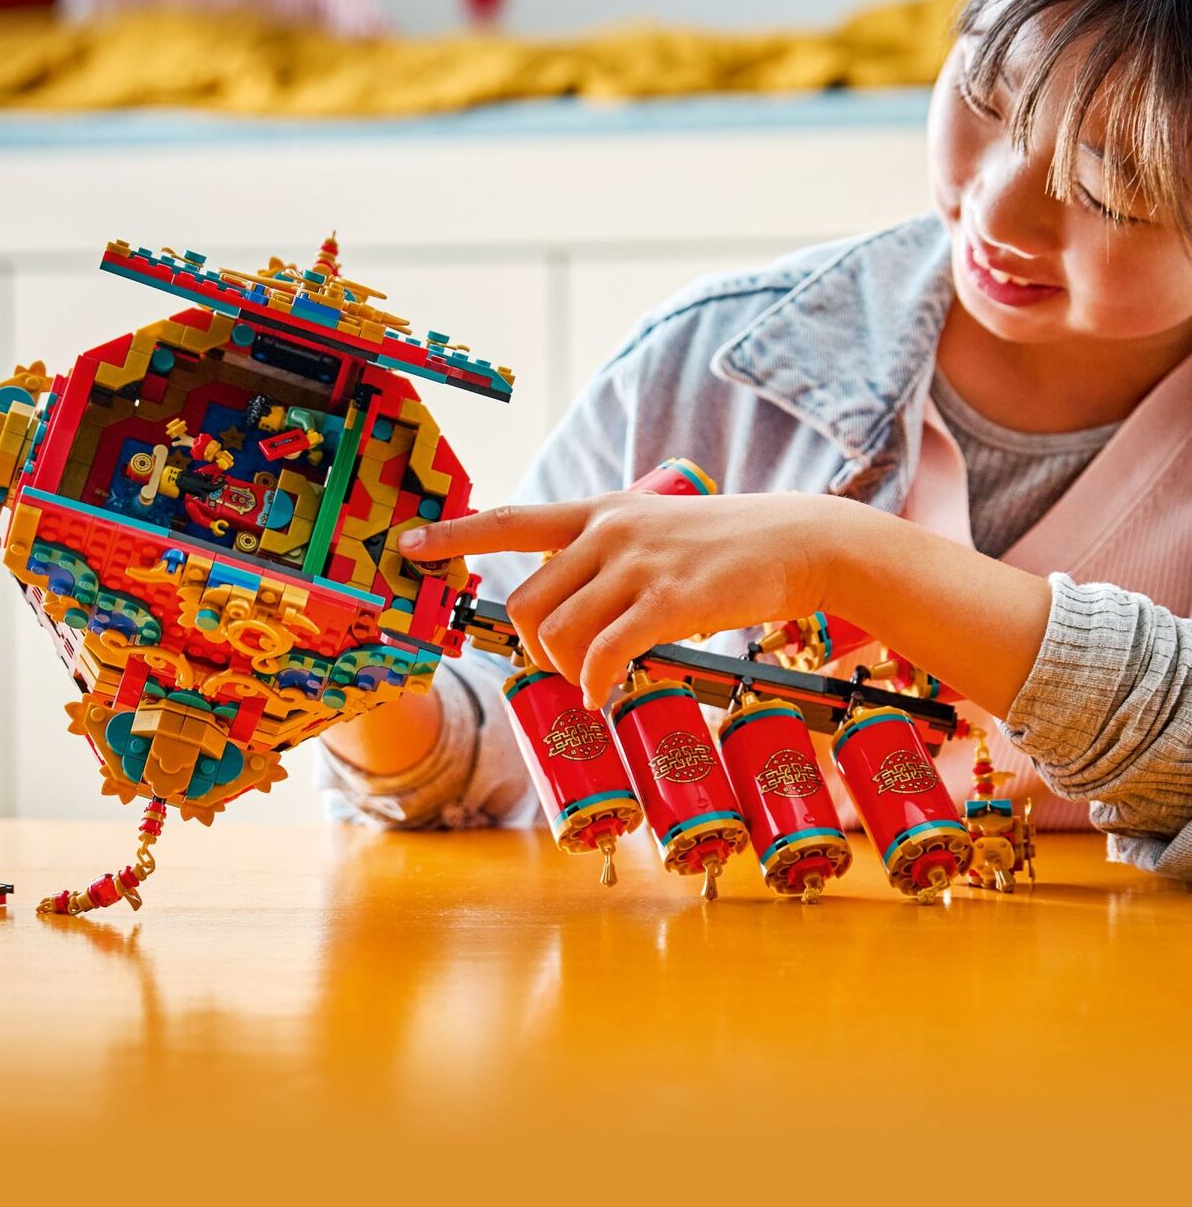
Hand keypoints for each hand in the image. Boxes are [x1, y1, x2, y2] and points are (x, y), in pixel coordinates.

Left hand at [398, 491, 841, 709]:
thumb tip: (567, 607)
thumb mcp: (652, 529)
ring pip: (557, 631)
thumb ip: (605, 555)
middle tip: (563, 664)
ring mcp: (637, 564)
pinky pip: (604, 653)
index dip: (456, 534)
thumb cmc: (721, 545)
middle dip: (531, 646)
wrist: (796, 540)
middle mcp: (608, 531)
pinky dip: (595, 682)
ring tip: (593, 678)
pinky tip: (606, 694)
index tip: (409, 543)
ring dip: (563, 668)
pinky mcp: (669, 600)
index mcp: (597, 513)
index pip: (511, 520)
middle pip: (525, 602)